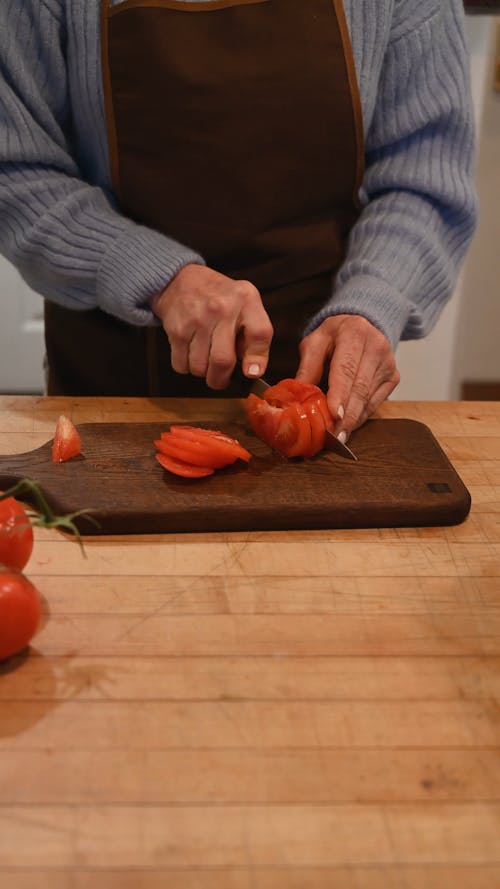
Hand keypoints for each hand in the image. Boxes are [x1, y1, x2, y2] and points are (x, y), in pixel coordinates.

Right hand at [150, 264, 272, 388]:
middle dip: (221, 379)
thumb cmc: (219, 298)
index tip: (251, 373)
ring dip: (202, 372)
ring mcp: (197, 319)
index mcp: (246, 301)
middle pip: (223, 360)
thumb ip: (253, 334)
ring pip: (199, 367)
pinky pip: (181, 364)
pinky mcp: (177, 329)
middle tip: (221, 378)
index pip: (259, 333)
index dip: (257, 359)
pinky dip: (186, 366)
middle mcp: (222, 309)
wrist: (179, 280)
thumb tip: (251, 370)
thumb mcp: (245, 304)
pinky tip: (190, 352)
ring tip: (204, 358)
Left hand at [296, 315, 399, 440]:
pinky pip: (376, 402)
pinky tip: (349, 426)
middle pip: (361, 387)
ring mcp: (388, 363)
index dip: (341, 394)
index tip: (334, 415)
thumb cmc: (334, 336)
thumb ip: (308, 367)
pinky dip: (361, 416)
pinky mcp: (393, 376)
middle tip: (334, 436)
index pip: (347, 368)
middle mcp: (377, 346)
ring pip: (370, 398)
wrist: (361, 325)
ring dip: (353, 419)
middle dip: (347, 415)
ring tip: (339, 436)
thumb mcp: (315, 342)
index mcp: (355, 333)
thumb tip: (299, 396)